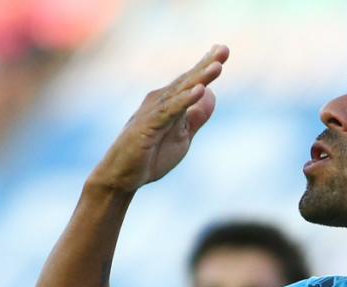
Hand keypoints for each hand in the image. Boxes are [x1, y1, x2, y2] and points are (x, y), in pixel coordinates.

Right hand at [88, 45, 229, 191]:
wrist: (122, 177)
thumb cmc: (150, 156)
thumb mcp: (183, 136)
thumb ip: (196, 117)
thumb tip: (211, 94)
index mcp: (169, 103)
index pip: (190, 81)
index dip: (206, 65)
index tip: (222, 49)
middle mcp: (159, 102)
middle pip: (187, 81)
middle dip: (206, 64)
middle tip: (224, 48)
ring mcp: (152, 112)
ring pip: (180, 92)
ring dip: (199, 78)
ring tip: (217, 66)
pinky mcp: (147, 126)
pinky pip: (169, 112)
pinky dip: (184, 101)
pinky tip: (199, 91)